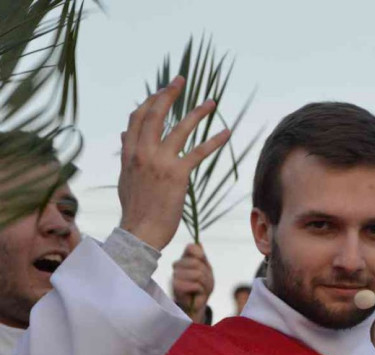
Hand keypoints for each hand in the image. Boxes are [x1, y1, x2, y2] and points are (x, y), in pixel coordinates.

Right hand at [118, 76, 230, 251]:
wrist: (139, 232)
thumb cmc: (135, 209)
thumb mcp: (125, 178)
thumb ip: (126, 154)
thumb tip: (124, 135)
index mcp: (128, 153)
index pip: (137, 118)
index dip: (150, 101)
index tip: (162, 90)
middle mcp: (142, 153)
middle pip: (155, 114)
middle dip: (169, 93)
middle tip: (181, 80)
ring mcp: (159, 162)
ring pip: (179, 128)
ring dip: (198, 113)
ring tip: (212, 102)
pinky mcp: (177, 175)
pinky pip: (198, 152)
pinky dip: (214, 141)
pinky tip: (227, 132)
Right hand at [172, 244, 214, 322]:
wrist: (197, 303)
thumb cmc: (202, 286)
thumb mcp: (206, 269)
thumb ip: (202, 257)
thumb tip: (199, 243)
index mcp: (184, 258)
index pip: (191, 248)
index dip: (200, 255)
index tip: (203, 261)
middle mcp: (177, 264)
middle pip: (197, 263)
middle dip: (206, 275)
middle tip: (204, 282)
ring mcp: (175, 275)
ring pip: (198, 274)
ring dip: (204, 284)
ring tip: (200, 288)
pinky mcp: (175, 286)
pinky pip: (195, 285)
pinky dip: (200, 291)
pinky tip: (196, 294)